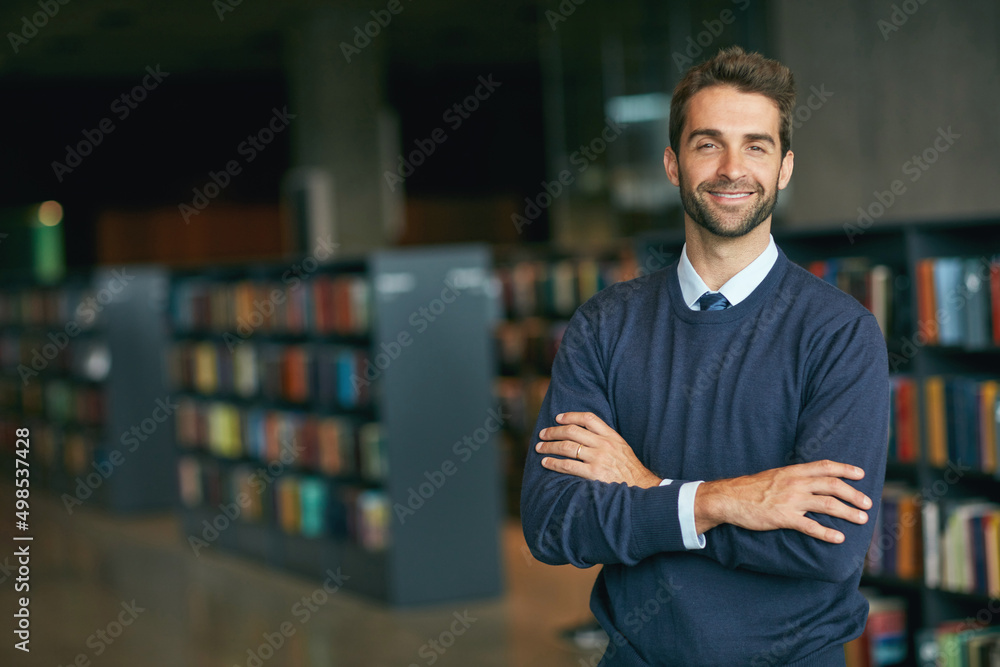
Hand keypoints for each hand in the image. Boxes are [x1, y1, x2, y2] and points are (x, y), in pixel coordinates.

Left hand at [535, 412, 660, 488]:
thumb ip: (606, 439)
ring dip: (550, 446)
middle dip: (554, 431)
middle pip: (572, 431)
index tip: (558, 418)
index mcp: (611, 436)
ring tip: (540, 447)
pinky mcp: (594, 473)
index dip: (571, 416)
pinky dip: (554, 463)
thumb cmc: (630, 470)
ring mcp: (598, 458)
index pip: (588, 418)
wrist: (643, 488)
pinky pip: (568, 465)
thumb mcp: (622, 448)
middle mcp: (604, 444)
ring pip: (567, 447)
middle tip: (543, 434)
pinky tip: (546, 463)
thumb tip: (585, 433)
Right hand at [694, 460, 871, 543]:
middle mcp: (795, 483)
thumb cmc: (750, 489)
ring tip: (861, 519)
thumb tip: (810, 482)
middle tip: (867, 503)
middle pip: (832, 486)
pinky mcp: (783, 518)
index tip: (861, 474)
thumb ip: (793, 478)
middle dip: (853, 494)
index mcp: (793, 471)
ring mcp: (790, 500)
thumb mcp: (774, 476)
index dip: (845, 469)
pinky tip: (838, 538)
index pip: (825, 467)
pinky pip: (810, 526)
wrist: (729, 498)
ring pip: (827, 504)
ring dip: (847, 512)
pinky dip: (826, 533)